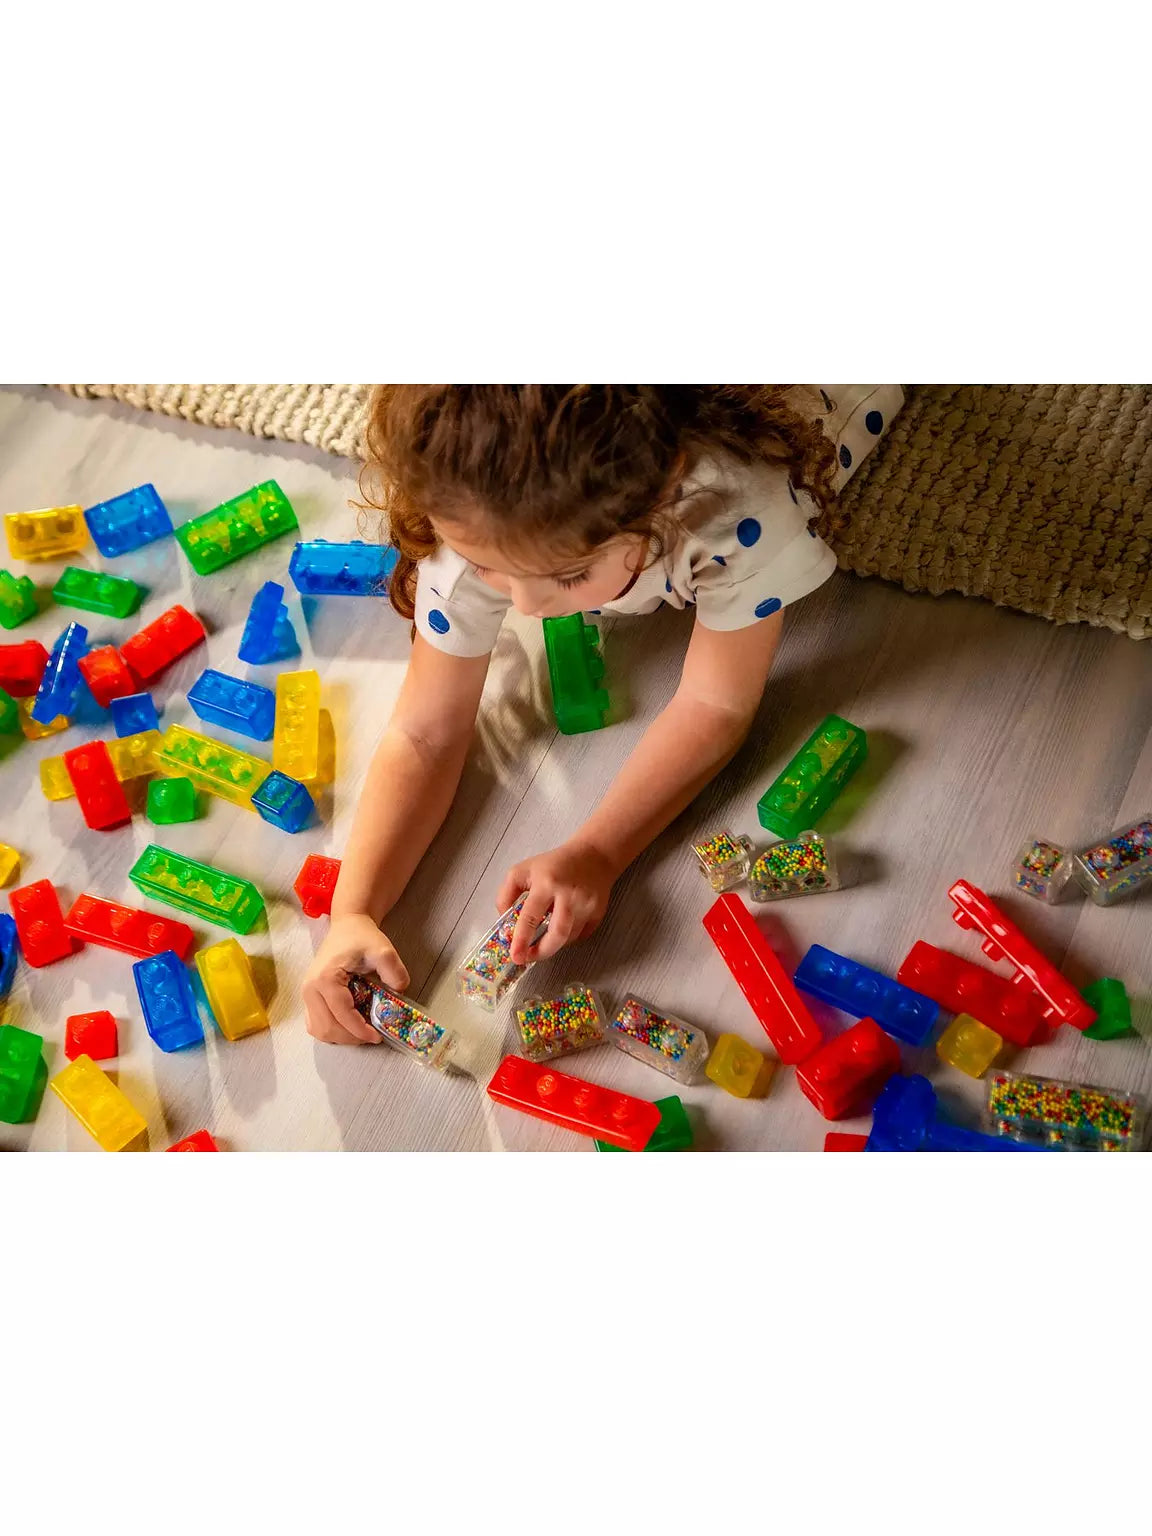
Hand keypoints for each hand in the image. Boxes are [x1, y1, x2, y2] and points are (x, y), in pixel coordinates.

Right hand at [302, 914, 410, 1045]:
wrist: (348, 926)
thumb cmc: (362, 937)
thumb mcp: (384, 951)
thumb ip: (394, 972)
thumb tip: (399, 995)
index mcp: (325, 978)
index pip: (342, 1015)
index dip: (360, 1031)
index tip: (378, 1036)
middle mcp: (310, 989)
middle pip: (327, 1028)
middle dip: (352, 1037)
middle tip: (373, 1035)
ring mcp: (307, 994)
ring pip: (319, 1030)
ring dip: (341, 1036)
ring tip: (362, 1030)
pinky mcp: (310, 997)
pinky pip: (316, 1024)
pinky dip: (333, 1030)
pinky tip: (350, 1024)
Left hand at [496, 837, 616, 963]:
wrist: (593, 856)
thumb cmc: (554, 864)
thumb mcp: (522, 871)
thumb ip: (506, 895)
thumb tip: (505, 924)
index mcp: (547, 883)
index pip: (531, 916)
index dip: (522, 939)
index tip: (515, 955)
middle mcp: (569, 895)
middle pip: (557, 934)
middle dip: (541, 952)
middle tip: (528, 958)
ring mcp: (587, 905)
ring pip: (568, 938)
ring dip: (552, 944)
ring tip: (542, 938)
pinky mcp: (598, 913)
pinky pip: (580, 936)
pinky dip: (567, 938)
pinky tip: (560, 927)